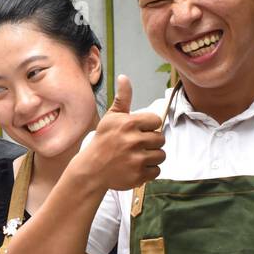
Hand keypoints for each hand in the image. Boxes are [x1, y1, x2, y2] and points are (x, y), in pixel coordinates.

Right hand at [83, 75, 165, 191]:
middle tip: (136, 145)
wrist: (91, 169)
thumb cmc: (103, 141)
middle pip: (161, 139)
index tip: (138, 131)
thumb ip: (123, 98)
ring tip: (137, 156)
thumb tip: (124, 77)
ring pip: (161, 155)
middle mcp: (134, 141)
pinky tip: (136, 167)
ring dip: (152, 156)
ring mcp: (137, 159)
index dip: (149, 126)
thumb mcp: (111, 118)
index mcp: (129, 124)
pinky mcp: (139, 175)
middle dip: (151, 142)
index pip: (156, 121)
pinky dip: (149, 170)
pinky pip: (157, 170)